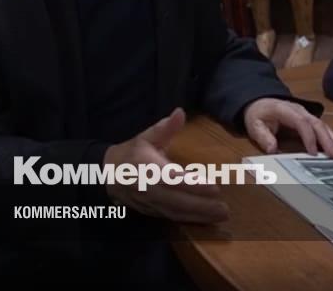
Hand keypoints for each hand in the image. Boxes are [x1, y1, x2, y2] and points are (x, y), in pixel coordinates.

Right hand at [103, 108, 228, 223]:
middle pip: (177, 201)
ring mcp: (150, 203)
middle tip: (225, 209)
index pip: (173, 179)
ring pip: (176, 213)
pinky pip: (172, 218)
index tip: (214, 187)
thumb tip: (180, 112)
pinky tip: (206, 220)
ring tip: (221, 216)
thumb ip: (164, 128)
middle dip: (201, 206)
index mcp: (148, 168)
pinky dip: (189, 221)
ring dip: (199, 216)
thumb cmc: (131, 154)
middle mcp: (149, 189)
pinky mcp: (152, 212)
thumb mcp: (145, 137)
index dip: (193, 185)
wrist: (108, 176)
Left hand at [243, 98, 332, 157]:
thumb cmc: (257, 114)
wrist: (259, 102)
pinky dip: (331, 137)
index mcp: (285, 110)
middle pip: (316, 124)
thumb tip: (272, 149)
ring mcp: (305, 114)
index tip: (313, 153)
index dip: (308, 137)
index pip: (301, 122)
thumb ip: (263, 136)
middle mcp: (299, 110)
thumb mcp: (254, 125)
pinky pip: (322, 128)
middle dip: (327, 140)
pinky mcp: (308, 119)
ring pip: (322, 125)